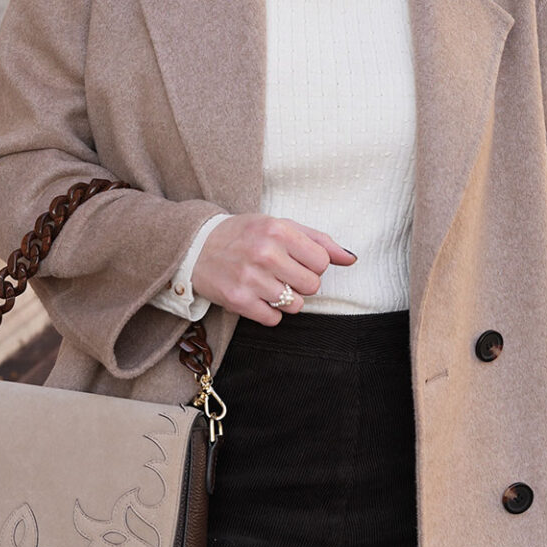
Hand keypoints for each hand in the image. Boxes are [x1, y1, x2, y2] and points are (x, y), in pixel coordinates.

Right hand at [192, 215, 356, 324]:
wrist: (195, 246)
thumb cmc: (244, 235)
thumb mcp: (279, 226)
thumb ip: (318, 240)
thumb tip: (352, 259)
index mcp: (278, 229)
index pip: (322, 261)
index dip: (313, 264)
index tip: (296, 261)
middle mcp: (265, 253)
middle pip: (313, 285)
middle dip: (302, 283)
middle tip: (282, 274)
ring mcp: (250, 278)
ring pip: (296, 305)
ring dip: (286, 299)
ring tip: (268, 285)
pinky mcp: (238, 301)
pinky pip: (274, 320)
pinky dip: (269, 313)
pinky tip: (257, 297)